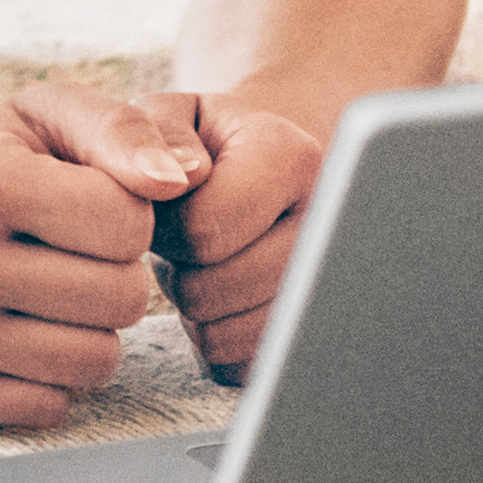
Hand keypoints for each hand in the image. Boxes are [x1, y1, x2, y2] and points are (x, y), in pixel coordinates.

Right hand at [0, 83, 208, 429]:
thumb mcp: (47, 116)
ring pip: (94, 362)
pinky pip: (52, 406)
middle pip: (120, 298)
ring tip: (50, 293)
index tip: (84, 205)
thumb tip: (180, 181)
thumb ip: (124, 129)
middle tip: (70, 254)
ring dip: (91, 330)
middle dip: (116, 275)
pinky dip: (51, 375)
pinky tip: (17, 332)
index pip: (129, 223)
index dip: (127, 214)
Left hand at [163, 102, 327, 384]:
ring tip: (214, 264)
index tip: (178, 200)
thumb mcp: (167, 116)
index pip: (203, 230)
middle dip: (183, 268)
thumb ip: (144, 133)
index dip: (168, 226)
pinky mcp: (325, 334)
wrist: (265, 171)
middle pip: (215, 291)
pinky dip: (220, 343)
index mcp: (293, 156)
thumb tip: (172, 179)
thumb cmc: (203, 145)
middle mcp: (331, 222)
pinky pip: (245, 367)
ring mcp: (338, 284)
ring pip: (231, 338)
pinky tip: (230, 300)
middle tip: (195, 238)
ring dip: (201, 310)